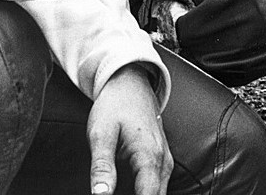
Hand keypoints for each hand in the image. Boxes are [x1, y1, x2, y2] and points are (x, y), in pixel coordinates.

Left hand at [87, 64, 172, 194]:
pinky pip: (157, 186)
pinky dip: (145, 193)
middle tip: (113, 191)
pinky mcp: (162, 160)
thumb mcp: (100, 133)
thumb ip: (101, 167)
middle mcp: (163, 161)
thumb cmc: (114, 104)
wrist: (130, 82)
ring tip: (116, 188)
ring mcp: (165, 161)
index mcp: (149, 156)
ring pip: (158, 194)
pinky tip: (127, 190)